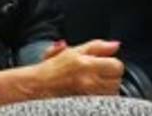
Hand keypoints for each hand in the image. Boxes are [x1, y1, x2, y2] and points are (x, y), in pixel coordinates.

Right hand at [0, 40, 123, 112]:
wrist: (34, 88)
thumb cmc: (51, 70)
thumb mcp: (72, 52)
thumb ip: (97, 47)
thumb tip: (116, 45)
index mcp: (86, 65)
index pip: (117, 66)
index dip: (113, 65)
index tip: (106, 65)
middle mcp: (88, 82)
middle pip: (116, 82)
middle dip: (110, 78)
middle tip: (99, 76)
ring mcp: (87, 97)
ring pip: (111, 94)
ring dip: (106, 90)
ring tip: (93, 86)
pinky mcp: (85, 106)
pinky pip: (103, 104)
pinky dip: (99, 100)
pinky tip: (90, 96)